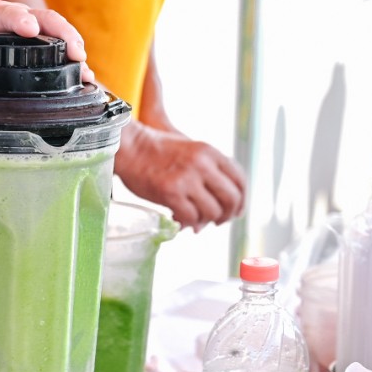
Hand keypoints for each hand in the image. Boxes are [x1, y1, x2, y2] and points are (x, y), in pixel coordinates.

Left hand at [0, 0, 90, 82]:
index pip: (6, 12)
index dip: (19, 18)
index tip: (30, 28)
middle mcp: (14, 16)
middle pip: (43, 17)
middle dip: (62, 33)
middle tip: (76, 52)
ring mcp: (27, 28)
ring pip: (56, 31)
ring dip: (73, 46)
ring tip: (84, 66)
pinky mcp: (34, 43)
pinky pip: (56, 47)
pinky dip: (70, 61)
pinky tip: (84, 77)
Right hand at [116, 120, 245, 231]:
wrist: (129, 147)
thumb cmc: (156, 151)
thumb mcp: (191, 151)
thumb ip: (209, 170)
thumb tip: (220, 204)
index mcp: (210, 152)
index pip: (240, 180)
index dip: (241, 200)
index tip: (236, 211)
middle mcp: (202, 164)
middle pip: (231, 199)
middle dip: (227, 215)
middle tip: (217, 221)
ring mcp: (186, 178)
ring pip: (212, 212)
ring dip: (205, 221)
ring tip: (193, 221)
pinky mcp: (170, 192)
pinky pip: (190, 217)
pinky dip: (187, 223)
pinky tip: (178, 220)